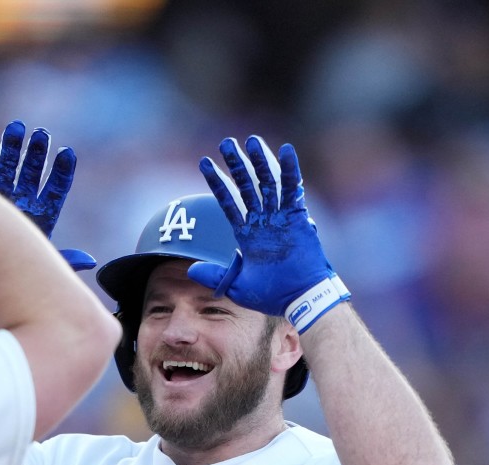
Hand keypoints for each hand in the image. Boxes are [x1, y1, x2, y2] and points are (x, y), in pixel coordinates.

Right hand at [0, 121, 94, 270]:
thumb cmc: (19, 271)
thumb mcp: (46, 262)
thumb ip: (68, 259)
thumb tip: (89, 261)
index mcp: (42, 215)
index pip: (55, 190)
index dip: (61, 173)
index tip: (67, 153)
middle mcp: (22, 202)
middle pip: (31, 173)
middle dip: (36, 153)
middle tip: (41, 133)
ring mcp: (0, 199)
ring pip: (6, 168)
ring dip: (10, 148)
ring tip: (15, 128)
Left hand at [190, 135, 346, 327]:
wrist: (299, 299)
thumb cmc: (271, 295)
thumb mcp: (236, 285)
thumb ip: (214, 274)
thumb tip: (189, 270)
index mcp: (246, 233)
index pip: (228, 201)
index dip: (217, 182)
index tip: (204, 163)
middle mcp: (262, 220)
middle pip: (246, 185)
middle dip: (237, 164)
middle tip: (226, 142)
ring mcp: (279, 217)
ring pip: (268, 183)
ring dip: (260, 161)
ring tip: (250, 140)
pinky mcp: (298, 217)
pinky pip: (293, 190)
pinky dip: (290, 170)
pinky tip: (286, 150)